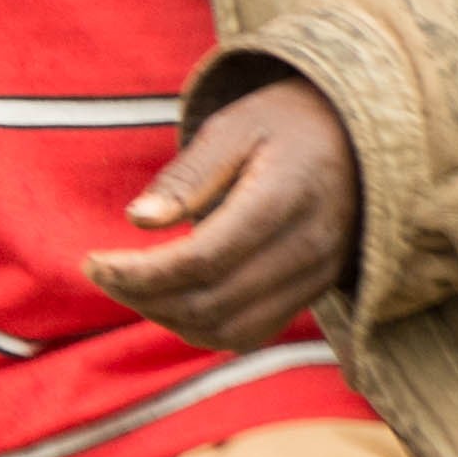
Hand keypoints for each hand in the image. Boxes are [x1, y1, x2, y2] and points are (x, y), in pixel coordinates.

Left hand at [85, 79, 361, 350]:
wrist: (364, 140)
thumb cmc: (289, 123)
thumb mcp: (237, 125)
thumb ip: (188, 174)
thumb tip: (138, 219)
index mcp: (288, 196)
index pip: (205, 258)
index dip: (141, 272)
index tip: (94, 261)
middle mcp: (308, 247)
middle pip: (211, 301)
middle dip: (143, 296)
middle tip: (101, 272)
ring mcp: (315, 278)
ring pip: (228, 329)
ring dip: (167, 317)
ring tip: (129, 284)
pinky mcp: (311, 295)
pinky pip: (249, 333)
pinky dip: (201, 328)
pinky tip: (168, 299)